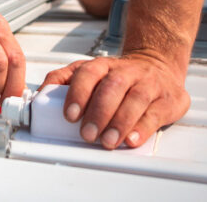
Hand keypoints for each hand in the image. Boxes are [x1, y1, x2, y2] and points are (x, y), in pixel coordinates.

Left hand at [40, 53, 189, 148]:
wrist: (158, 66)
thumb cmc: (117, 77)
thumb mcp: (89, 72)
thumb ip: (63, 81)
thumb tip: (38, 97)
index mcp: (103, 65)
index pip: (88, 74)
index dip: (78, 94)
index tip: (69, 115)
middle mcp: (126, 72)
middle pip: (112, 87)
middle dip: (98, 112)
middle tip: (87, 134)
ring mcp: (149, 84)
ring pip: (135, 99)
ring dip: (119, 122)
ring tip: (107, 141)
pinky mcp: (168, 99)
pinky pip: (155, 113)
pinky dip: (142, 128)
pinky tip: (131, 140)